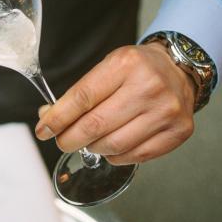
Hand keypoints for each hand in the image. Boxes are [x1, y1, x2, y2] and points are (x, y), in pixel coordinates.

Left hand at [35, 43, 195, 164]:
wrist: (177, 69)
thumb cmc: (136, 68)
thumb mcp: (107, 66)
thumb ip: (80, 91)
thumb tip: (49, 116)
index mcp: (125, 65)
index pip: (82, 97)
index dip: (57, 118)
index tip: (43, 129)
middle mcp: (147, 87)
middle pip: (95, 125)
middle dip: (69, 138)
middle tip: (61, 141)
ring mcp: (165, 111)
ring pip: (113, 145)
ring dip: (92, 148)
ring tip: (88, 141)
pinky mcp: (178, 131)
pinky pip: (136, 155)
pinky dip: (115, 156)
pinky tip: (109, 146)